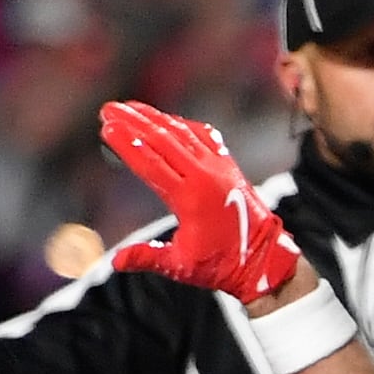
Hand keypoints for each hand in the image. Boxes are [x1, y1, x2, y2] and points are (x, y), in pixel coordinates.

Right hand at [100, 103, 305, 305]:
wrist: (266, 258)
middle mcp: (206, 176)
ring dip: (155, 118)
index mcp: (190, 198)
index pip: (151, 164)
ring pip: (183, 133)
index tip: (107, 127)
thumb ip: (146, 258)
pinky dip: (183, 125)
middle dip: (133, 122)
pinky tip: (169, 119)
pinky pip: (204, 136)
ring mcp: (220, 167)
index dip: (127, 145)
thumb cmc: (224, 265)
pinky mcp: (230, 166)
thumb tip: (115, 261)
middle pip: (163, 140)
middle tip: (108, 109)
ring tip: (131, 107)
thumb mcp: (181, 266)